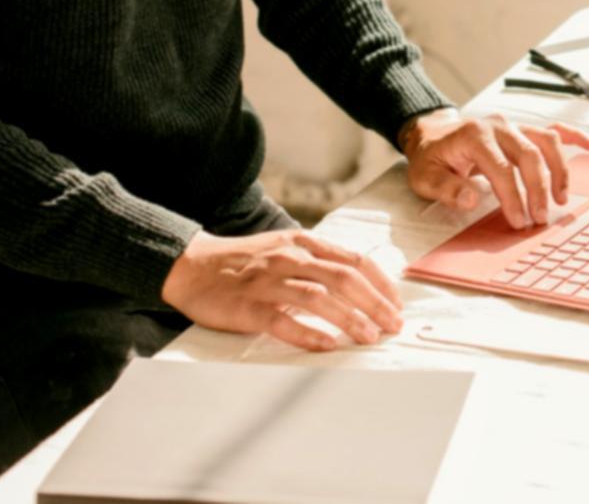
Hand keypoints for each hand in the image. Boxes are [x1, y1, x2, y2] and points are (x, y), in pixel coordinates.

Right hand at [160, 228, 402, 351]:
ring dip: (349, 319)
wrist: (192, 266)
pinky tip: (327, 345)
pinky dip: (307, 333)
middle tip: (392, 325)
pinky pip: (282, 320)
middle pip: (343, 278)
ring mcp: (268, 282)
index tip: (396, 304)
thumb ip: (317, 261)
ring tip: (368, 337)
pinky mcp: (248, 306)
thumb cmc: (243, 262)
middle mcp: (289, 258)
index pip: (353, 260)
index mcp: (302, 243)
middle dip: (374, 303)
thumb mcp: (285, 248)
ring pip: (318, 297)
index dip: (380, 283)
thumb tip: (358, 282)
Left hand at [401, 109, 588, 228]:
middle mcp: (499, 127)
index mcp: (475, 136)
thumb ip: (447, 188)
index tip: (518, 221)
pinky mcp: (522, 130)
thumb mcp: (425, 177)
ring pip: (546, 142)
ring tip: (561, 199)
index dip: (512, 197)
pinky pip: (553, 130)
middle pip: (529, 155)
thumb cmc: (432, 158)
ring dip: (559, 170)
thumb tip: (472, 199)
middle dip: (538, 189)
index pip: (501, 169)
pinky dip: (574, 136)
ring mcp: (514, 126)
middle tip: (540, 218)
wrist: (433, 134)